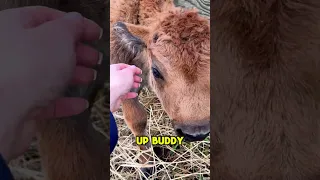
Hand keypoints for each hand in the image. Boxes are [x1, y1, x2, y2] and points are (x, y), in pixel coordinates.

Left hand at [0, 6, 101, 161]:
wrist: (4, 114)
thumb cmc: (31, 66)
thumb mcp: (58, 37)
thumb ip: (71, 26)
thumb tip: (76, 21)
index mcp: (13, 26)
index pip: (47, 17)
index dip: (76, 24)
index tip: (96, 34)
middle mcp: (10, 51)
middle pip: (49, 47)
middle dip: (77, 52)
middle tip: (96, 58)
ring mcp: (13, 80)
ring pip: (48, 74)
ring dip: (74, 75)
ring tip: (91, 77)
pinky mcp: (19, 105)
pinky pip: (45, 100)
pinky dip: (65, 101)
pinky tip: (81, 104)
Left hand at [110, 63, 141, 111]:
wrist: (112, 96)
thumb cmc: (116, 83)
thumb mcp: (128, 72)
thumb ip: (132, 69)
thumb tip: (134, 68)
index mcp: (113, 69)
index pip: (124, 67)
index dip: (133, 69)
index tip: (138, 71)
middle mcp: (112, 77)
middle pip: (125, 76)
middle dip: (133, 77)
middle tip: (139, 79)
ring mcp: (114, 87)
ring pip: (124, 85)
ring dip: (132, 85)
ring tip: (137, 85)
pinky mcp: (116, 95)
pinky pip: (124, 93)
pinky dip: (130, 93)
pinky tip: (134, 94)